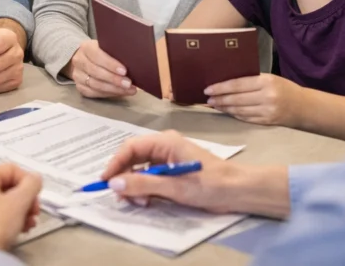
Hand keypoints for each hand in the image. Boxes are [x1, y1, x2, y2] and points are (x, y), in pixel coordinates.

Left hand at [0, 164, 41, 251]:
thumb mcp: (19, 202)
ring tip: (26, 226)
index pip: (10, 169)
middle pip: (2, 188)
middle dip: (22, 201)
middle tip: (33, 214)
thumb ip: (31, 185)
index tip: (35, 197)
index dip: (27, 182)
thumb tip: (34, 178)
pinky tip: (9, 233)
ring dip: (14, 212)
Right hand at [66, 40, 136, 98]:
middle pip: (95, 71)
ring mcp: (77, 75)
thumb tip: (135, 59)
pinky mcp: (80, 87)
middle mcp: (79, 61)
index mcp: (86, 47)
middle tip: (128, 83)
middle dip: (113, 79)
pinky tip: (120, 93)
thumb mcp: (107, 46)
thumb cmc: (102, 52)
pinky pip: (94, 93)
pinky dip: (109, 94)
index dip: (110, 64)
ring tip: (128, 89)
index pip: (96, 55)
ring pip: (94, 84)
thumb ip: (115, 51)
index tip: (124, 70)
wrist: (85, 58)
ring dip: (113, 89)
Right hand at [101, 131, 238, 213]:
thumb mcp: (175, 187)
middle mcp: (164, 146)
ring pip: (140, 170)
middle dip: (125, 178)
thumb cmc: (210, 184)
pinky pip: (150, 177)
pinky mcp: (173, 171)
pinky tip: (150, 201)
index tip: (105, 181)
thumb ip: (144, 184)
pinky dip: (146, 189)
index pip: (130, 147)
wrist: (238, 191)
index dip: (115, 163)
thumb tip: (114, 184)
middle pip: (133, 158)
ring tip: (142, 203)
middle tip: (124, 198)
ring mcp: (168, 158)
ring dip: (136, 186)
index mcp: (165, 141)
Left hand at [205, 74, 304, 126]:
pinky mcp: (267, 122)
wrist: (304, 107)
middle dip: (220, 99)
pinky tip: (227, 112)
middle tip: (208, 99)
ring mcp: (267, 111)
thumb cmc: (284, 88)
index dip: (221, 88)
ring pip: (239, 110)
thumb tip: (227, 83)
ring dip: (225, 108)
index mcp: (266, 82)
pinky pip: (246, 118)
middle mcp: (266, 97)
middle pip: (236, 99)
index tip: (208, 89)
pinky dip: (234, 115)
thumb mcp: (270, 78)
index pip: (237, 85)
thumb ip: (251, 80)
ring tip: (214, 105)